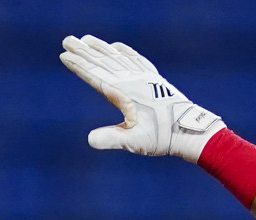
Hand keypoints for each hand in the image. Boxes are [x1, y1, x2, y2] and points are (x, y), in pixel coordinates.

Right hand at [60, 35, 225, 159]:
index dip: (79, 66)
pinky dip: (124, 52)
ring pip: (118, 58)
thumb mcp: (135, 142)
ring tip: (86, 39)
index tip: (64, 55)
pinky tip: (116, 46)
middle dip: (83, 52)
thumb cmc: (162, 138)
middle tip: (66, 40)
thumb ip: (112, 139)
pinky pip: (136, 59)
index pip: (96, 76)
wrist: (191, 130)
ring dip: (100, 48)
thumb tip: (90, 140)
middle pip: (103, 62)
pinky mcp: (155, 79)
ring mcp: (145, 77)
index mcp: (125, 93)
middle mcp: (133, 80)